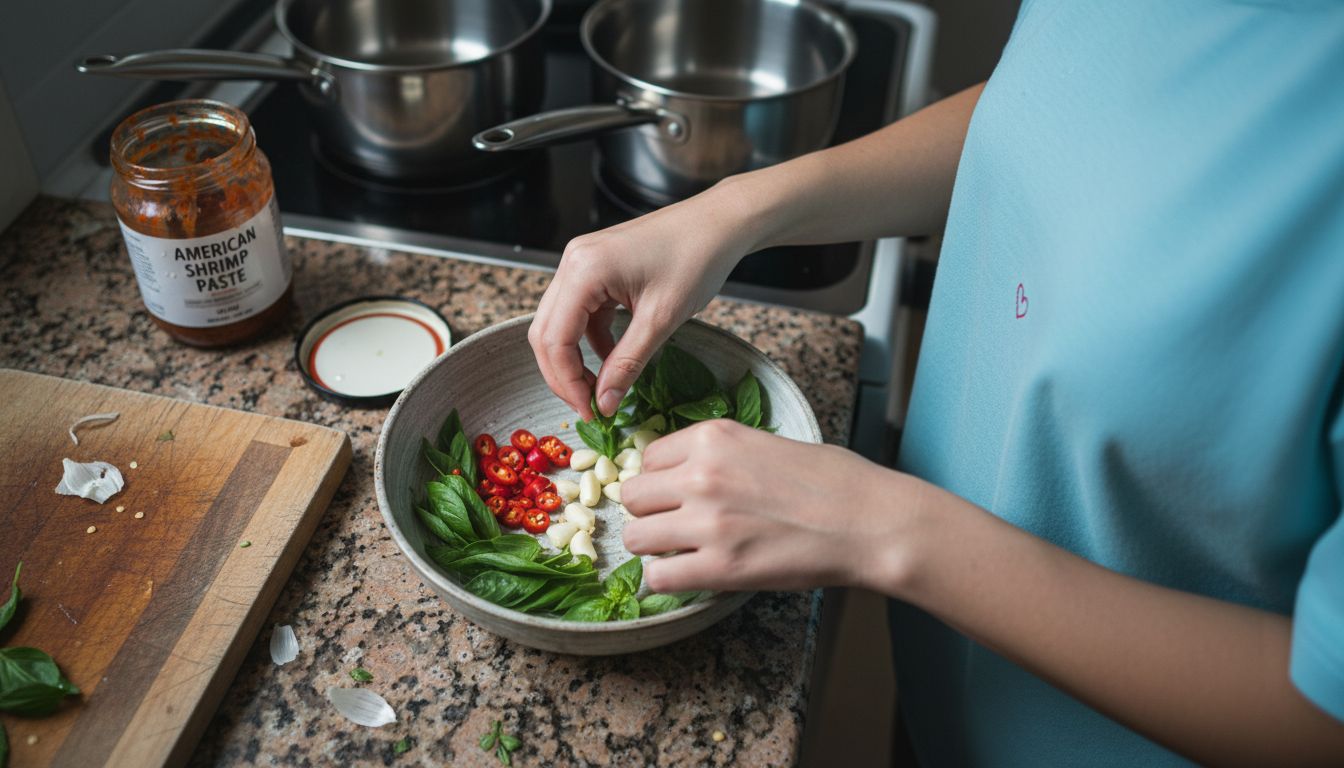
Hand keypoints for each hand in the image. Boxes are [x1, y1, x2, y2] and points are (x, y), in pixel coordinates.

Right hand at [529, 181, 759, 419]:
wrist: (720, 223)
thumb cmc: (698, 258)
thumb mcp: (661, 319)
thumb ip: (627, 363)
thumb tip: (604, 403)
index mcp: (584, 270)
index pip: (554, 338)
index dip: (566, 381)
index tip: (589, 410)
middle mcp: (573, 262)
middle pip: (546, 331)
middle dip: (563, 373)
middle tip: (588, 405)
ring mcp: (582, 262)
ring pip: (560, 323)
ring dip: (575, 358)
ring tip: (600, 388)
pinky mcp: (596, 267)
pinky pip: (581, 311)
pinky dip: (591, 339)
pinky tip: (612, 359)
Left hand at [620, 419, 919, 592]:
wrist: (868, 521)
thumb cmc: (831, 481)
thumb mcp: (765, 442)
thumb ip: (718, 456)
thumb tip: (682, 474)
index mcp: (712, 438)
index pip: (648, 458)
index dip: (660, 480)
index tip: (675, 493)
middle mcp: (701, 475)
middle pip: (632, 497)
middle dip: (650, 513)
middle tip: (675, 524)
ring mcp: (708, 522)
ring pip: (636, 538)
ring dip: (654, 547)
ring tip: (683, 551)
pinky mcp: (720, 567)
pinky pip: (658, 576)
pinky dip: (666, 579)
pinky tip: (689, 574)